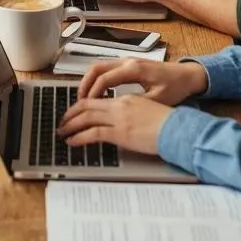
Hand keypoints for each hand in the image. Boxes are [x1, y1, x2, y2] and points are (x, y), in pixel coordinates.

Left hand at [57, 93, 174, 155]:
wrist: (178, 129)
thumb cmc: (167, 123)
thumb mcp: (146, 110)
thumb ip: (130, 112)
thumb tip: (120, 120)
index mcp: (125, 99)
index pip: (96, 98)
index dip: (80, 105)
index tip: (72, 112)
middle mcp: (119, 105)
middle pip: (86, 106)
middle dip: (70, 114)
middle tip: (61, 122)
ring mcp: (118, 119)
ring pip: (86, 117)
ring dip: (71, 125)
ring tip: (62, 132)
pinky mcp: (120, 133)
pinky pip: (93, 133)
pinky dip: (79, 137)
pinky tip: (73, 142)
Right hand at [77, 58, 207, 104]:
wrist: (188, 76)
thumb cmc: (175, 87)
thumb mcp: (157, 100)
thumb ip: (136, 104)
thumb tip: (116, 112)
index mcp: (133, 69)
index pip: (104, 79)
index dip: (93, 93)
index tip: (86, 107)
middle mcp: (127, 61)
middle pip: (96, 68)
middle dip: (85, 84)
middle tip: (79, 102)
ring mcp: (127, 60)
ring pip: (99, 66)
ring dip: (89, 81)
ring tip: (85, 99)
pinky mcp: (129, 63)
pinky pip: (106, 68)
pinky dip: (97, 79)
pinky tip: (98, 93)